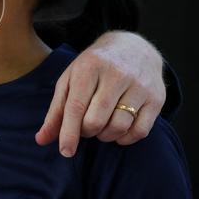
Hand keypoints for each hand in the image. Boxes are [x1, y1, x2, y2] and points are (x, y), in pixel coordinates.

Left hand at [35, 31, 165, 156]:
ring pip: (119, 127)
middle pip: (96, 120)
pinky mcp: (156, 97)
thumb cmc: (94, 68)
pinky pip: (140, 131)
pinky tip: (118, 131)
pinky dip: (125, 139)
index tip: (65, 151)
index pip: (76, 107)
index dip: (69, 133)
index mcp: (90, 67)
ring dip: (105, 136)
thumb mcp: (71, 80)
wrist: (134, 47)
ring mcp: (139, 85)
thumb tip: (41, 140)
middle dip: (87, 132)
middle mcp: (117, 74)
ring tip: (101, 127)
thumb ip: (56, 111)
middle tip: (86, 127)